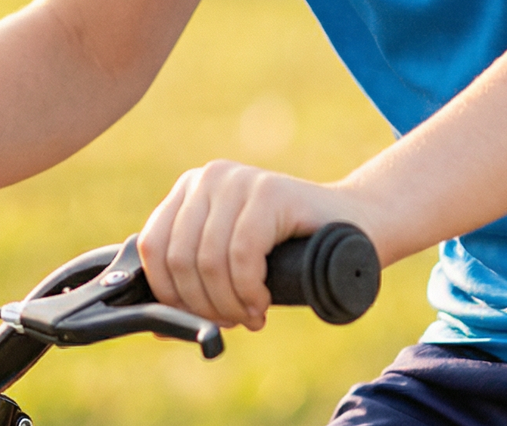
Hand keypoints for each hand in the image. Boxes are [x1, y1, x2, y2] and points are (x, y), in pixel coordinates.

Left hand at [137, 161, 368, 330]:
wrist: (353, 229)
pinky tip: (262, 302)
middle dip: (203, 305)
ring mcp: (239, 180)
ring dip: (229, 304)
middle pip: (179, 258)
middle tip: (233, 321)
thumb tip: (156, 329)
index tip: (197, 319)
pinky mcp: (269, 191)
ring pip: (207, 261)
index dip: (169, 293)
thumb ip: (194, 284)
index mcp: (191, 190)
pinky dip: (248, 291)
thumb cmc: (288, 254)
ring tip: (251, 315)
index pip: (152, 246)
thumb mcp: (230, 265)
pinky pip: (241, 255)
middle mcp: (209, 177)